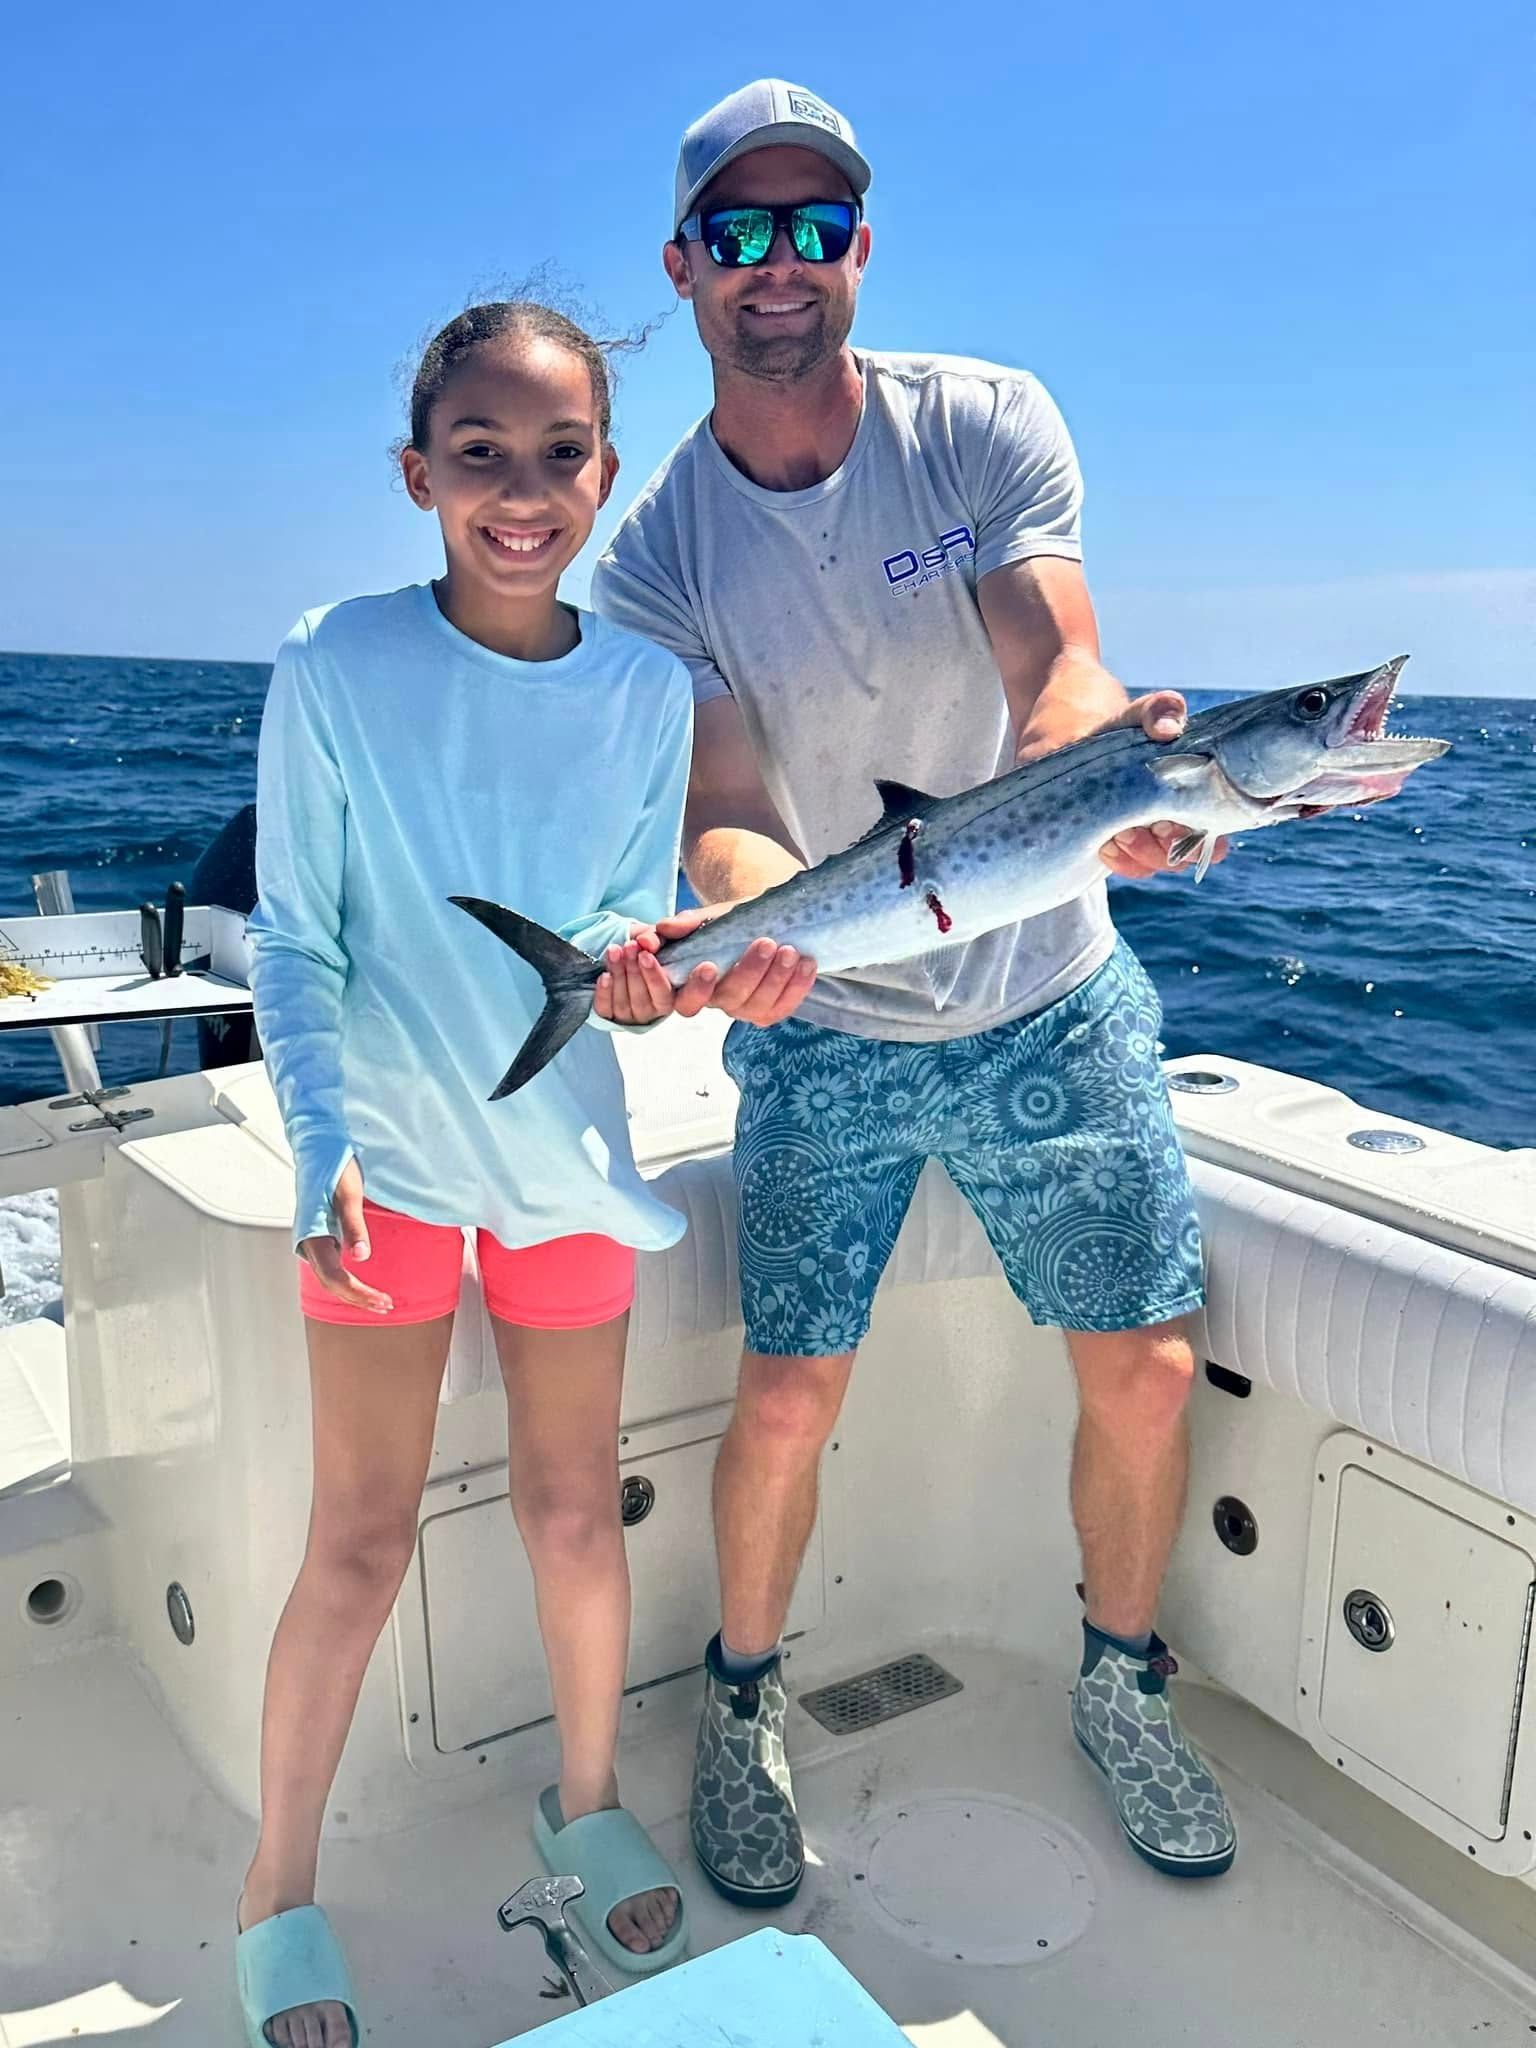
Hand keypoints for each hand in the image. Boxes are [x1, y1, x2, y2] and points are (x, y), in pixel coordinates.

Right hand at [299, 1157, 393, 1314]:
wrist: (319, 1144)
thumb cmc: (333, 1163)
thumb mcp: (349, 1193)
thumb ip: (353, 1225)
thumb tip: (361, 1257)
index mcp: (311, 1233)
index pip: (334, 1276)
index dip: (358, 1292)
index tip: (382, 1299)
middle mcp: (308, 1240)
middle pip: (331, 1282)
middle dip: (357, 1298)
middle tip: (386, 1305)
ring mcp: (312, 1238)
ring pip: (329, 1276)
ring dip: (352, 1292)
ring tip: (377, 1300)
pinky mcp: (319, 1233)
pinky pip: (330, 1265)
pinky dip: (347, 1279)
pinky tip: (361, 1281)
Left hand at [593, 929, 677, 1025]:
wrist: (624, 953)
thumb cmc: (645, 948)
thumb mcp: (655, 939)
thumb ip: (656, 939)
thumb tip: (646, 942)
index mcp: (671, 996)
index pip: (664, 994)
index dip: (655, 977)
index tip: (645, 955)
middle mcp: (652, 1011)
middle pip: (642, 999)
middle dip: (633, 969)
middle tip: (628, 946)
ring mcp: (630, 1016)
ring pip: (623, 1004)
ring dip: (618, 974)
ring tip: (614, 951)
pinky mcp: (611, 1017)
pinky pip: (606, 1010)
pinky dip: (604, 993)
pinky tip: (604, 976)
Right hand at [650, 903, 817, 1024]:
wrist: (761, 922)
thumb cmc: (728, 924)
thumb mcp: (707, 918)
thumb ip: (685, 924)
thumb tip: (659, 931)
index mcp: (693, 983)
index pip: (685, 999)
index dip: (695, 987)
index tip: (708, 964)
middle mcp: (716, 1000)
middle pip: (728, 998)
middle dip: (748, 972)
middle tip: (767, 943)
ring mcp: (744, 1008)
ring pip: (757, 1005)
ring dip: (777, 978)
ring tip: (790, 950)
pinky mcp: (769, 1010)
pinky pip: (783, 1006)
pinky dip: (798, 987)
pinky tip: (807, 963)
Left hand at [1094, 691, 1229, 880]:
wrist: (1077, 734)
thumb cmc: (1123, 725)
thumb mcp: (1142, 712)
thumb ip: (1160, 710)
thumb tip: (1167, 729)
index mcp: (1196, 790)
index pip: (1220, 822)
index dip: (1207, 830)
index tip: (1179, 815)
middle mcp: (1177, 818)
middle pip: (1189, 853)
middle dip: (1168, 846)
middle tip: (1144, 824)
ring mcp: (1149, 836)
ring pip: (1157, 863)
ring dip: (1141, 854)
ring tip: (1120, 832)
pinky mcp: (1119, 846)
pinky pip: (1128, 866)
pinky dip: (1119, 859)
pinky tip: (1105, 844)